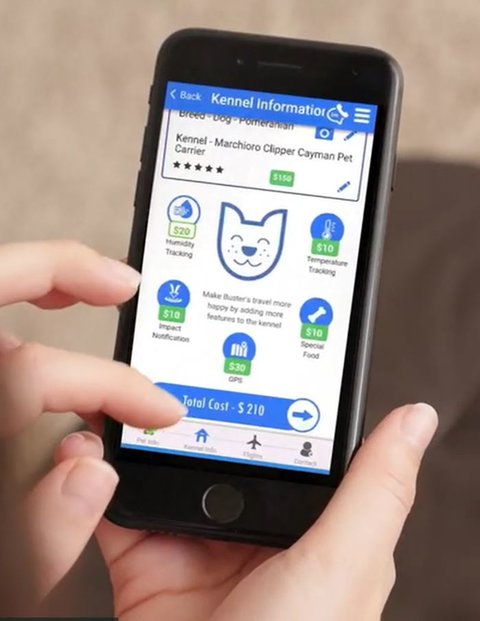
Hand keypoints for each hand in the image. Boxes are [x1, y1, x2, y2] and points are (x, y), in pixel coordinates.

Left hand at [0, 241, 185, 611]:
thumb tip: (92, 477)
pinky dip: (14, 327)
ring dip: (30, 285)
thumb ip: (39, 541)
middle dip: (60, 272)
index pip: (30, 378)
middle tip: (118, 283)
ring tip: (82, 287)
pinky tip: (33, 329)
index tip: (158, 408)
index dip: (111, 386)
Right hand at [58, 402, 436, 620]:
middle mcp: (251, 531)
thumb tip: (416, 421)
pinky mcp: (148, 566)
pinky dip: (106, 484)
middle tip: (169, 373)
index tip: (248, 355)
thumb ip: (376, 492)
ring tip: (126, 403)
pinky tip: (99, 456)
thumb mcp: (343, 569)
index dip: (267, 399)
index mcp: (307, 526)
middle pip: (218, 452)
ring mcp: (197, 547)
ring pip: (167, 474)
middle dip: (191, 416)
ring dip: (143, 443)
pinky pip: (122, 513)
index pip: (286, 441)